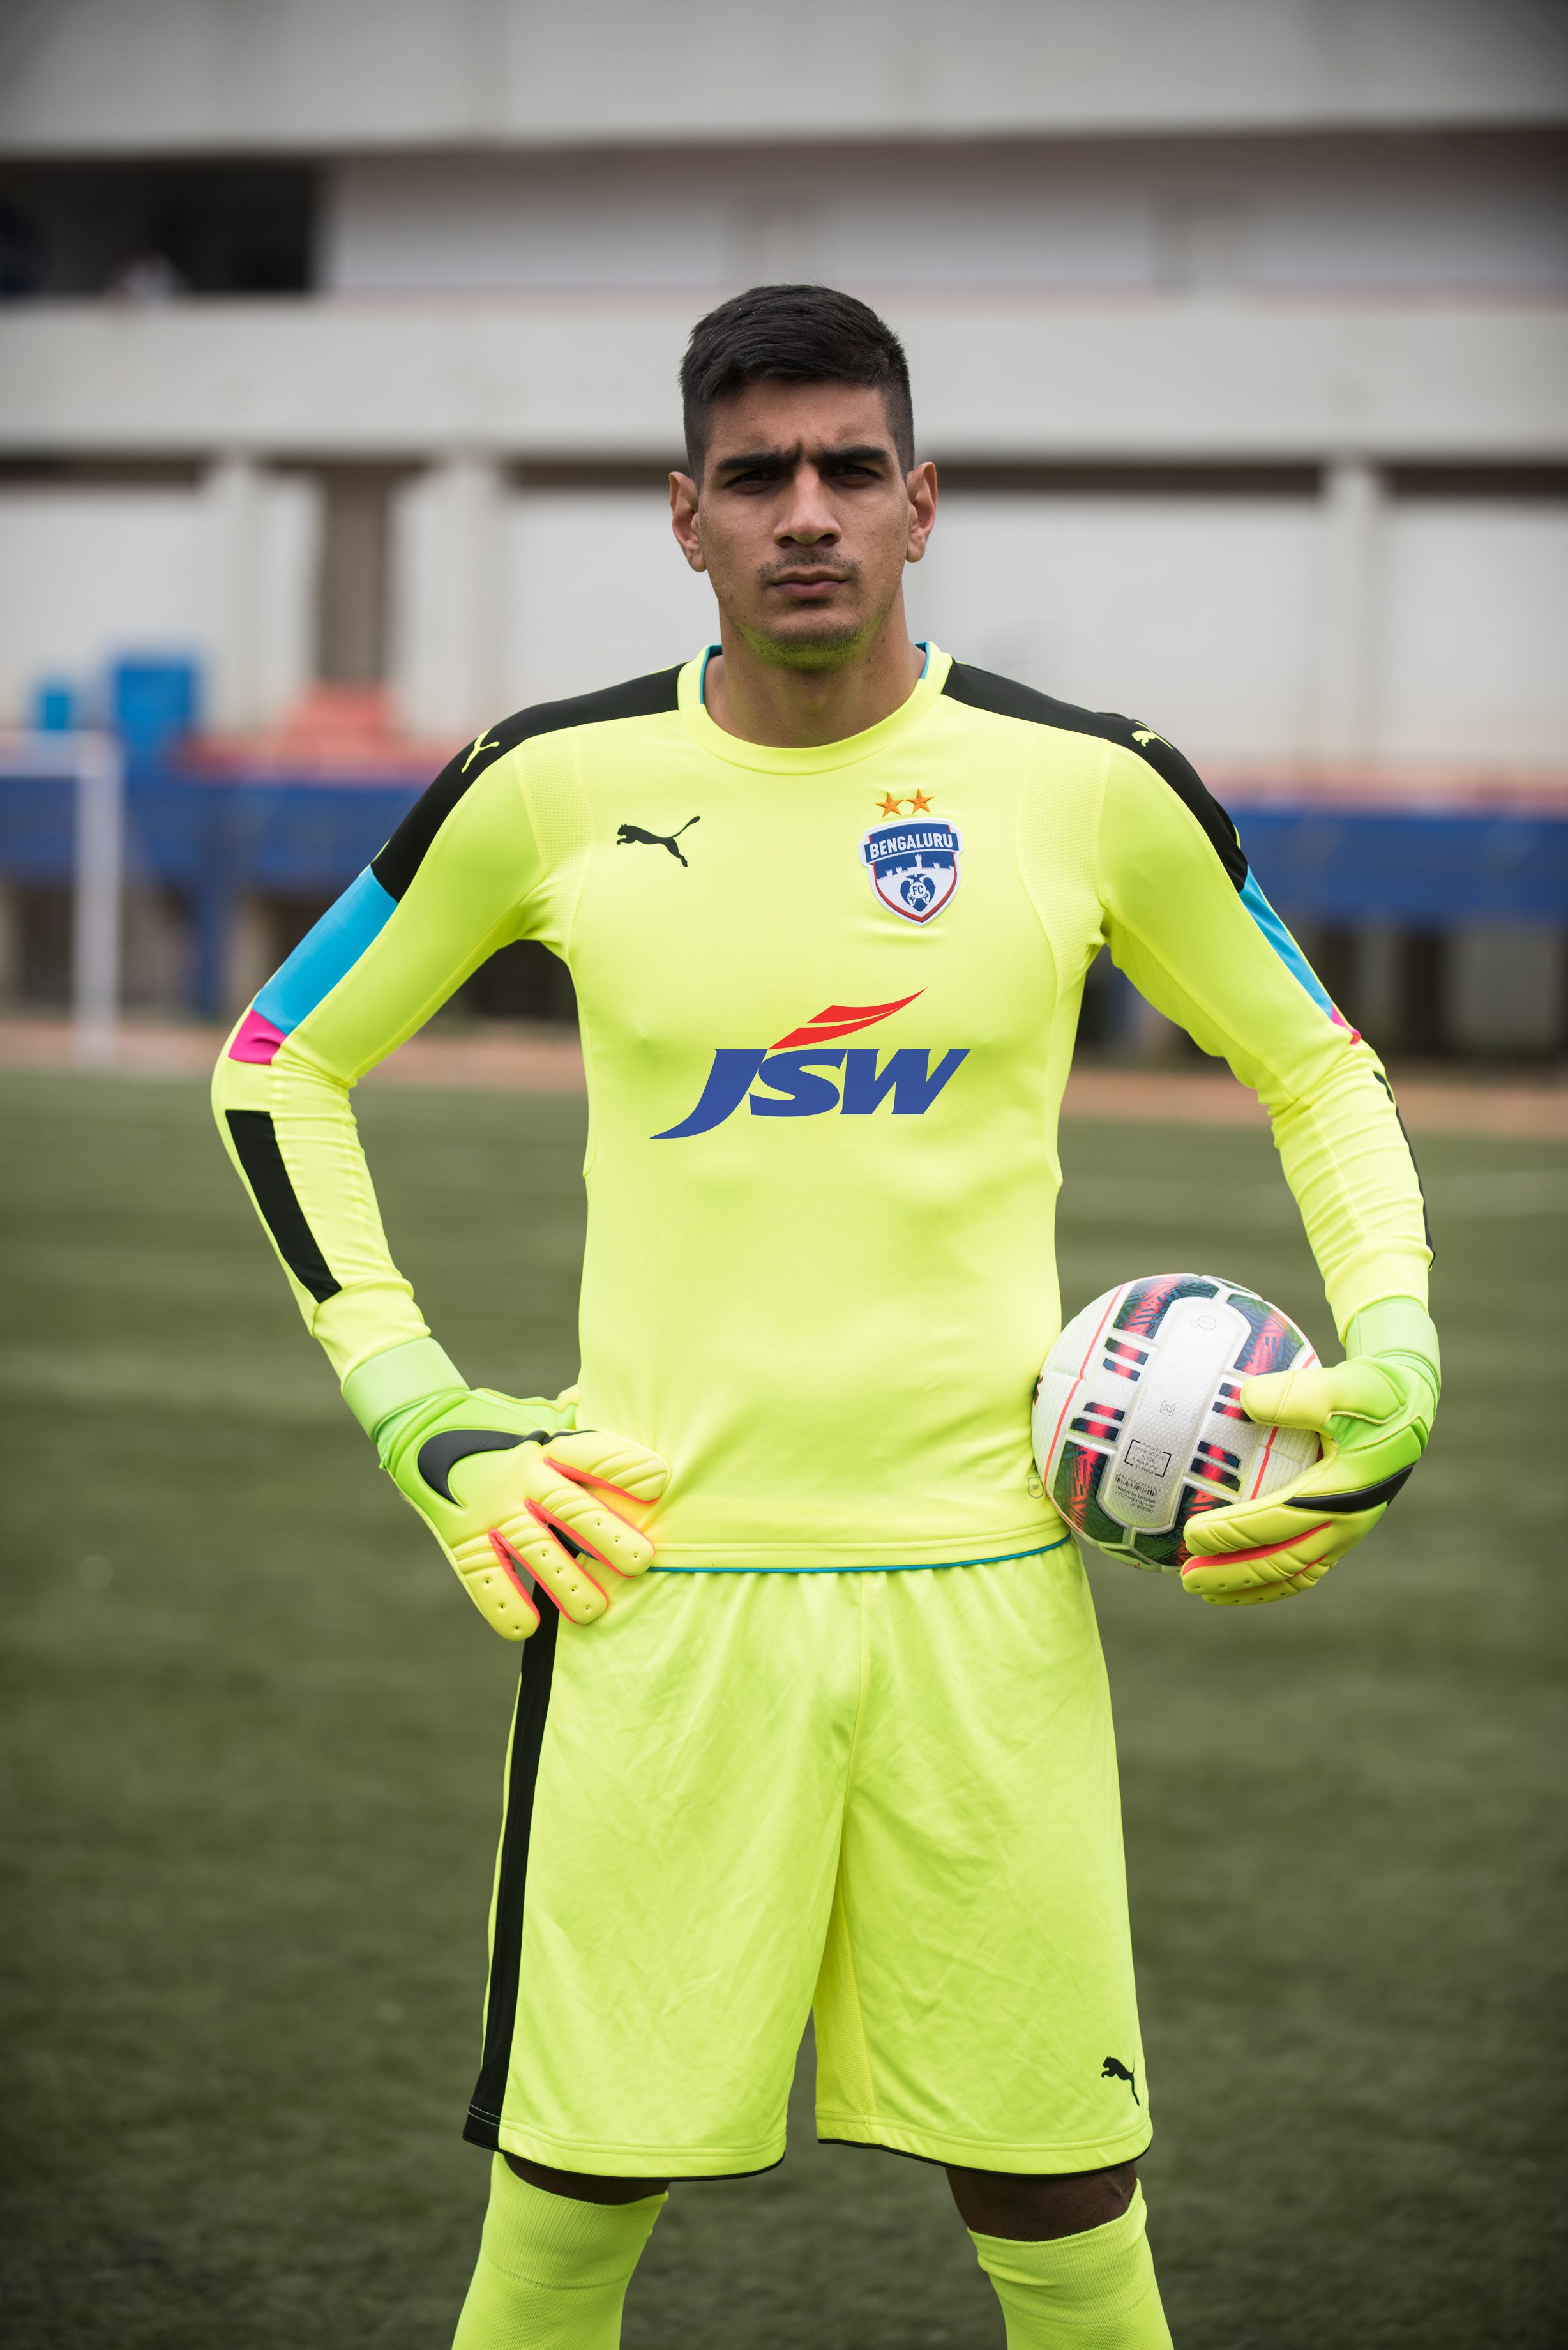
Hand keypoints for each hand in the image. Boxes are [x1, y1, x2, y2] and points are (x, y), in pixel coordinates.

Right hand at [382, 1389, 668, 1640]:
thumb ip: (582, 1419)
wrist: (423, 1424)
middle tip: (642, 1562)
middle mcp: (522, 1477)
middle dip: (606, 1535)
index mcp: (549, 1445)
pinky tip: (526, 1629)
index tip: (659, 1481)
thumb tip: (621, 1403)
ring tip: (594, 1612)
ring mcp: (491, 1509)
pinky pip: (483, 1576)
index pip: (592, 1453)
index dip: (624, 1467)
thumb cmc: (505, 1428)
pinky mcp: (461, 1538)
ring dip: (564, 1582)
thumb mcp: (542, 1417)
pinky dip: (502, 1604)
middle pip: (568, 1507)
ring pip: (532, 1550)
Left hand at [1179, 1299, 1437, 1607]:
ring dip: (1247, 1587)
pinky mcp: (1343, 1533)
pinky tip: (1234, 1576)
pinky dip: (1269, 1580)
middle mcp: (1345, 1522)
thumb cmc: (1371, 1393)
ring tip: (1204, 1590)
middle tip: (1187, 1578)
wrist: (1409, 1406)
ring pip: (1292, 1575)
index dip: (1232, 1535)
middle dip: (1231, 1574)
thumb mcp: (1341, 1385)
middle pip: (1279, 1563)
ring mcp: (1346, 1533)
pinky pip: (1303, 1568)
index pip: (1276, 1522)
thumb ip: (1296, 1393)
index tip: (1190, 1536)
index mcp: (1341, 1493)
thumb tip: (1243, 1397)